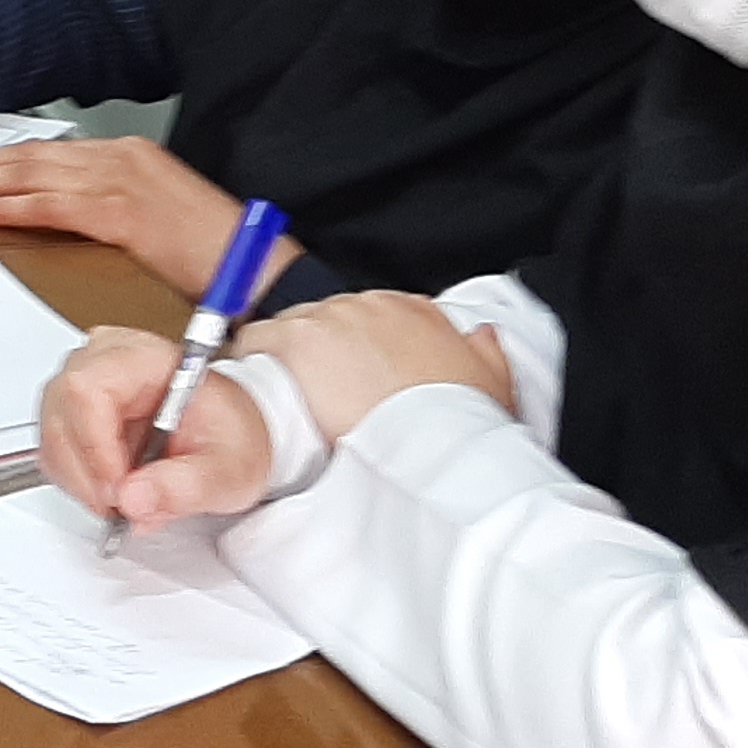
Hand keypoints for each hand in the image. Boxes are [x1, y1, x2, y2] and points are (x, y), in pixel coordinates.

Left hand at [0, 138, 300, 302]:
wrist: (256, 266)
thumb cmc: (215, 249)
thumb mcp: (157, 213)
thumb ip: (114, 205)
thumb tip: (70, 215)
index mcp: (133, 155)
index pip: (56, 151)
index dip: (12, 159)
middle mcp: (124, 158)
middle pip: (39, 157)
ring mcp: (123, 181)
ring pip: (37, 175)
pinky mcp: (123, 213)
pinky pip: (53, 206)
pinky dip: (14, 207)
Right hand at [36, 324, 273, 531]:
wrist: (228, 429)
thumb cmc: (229, 434)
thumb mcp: (228, 469)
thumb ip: (186, 486)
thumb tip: (134, 499)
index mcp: (144, 356)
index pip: (88, 389)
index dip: (94, 446)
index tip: (118, 491)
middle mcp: (103, 359)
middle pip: (61, 411)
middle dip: (88, 472)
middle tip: (127, 504)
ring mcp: (81, 381)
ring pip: (51, 434)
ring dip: (82, 481)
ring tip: (128, 497)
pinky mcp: (70, 408)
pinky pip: (52, 448)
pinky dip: (77, 481)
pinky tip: (113, 487)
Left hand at [239, 292, 512, 440]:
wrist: (434, 442)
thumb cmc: (462, 422)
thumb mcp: (495, 383)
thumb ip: (485, 352)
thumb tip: (480, 336)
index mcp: (416, 310)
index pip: (374, 315)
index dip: (356, 346)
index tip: (352, 371)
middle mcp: (370, 306)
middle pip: (329, 320)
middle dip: (321, 354)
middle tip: (321, 392)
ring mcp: (332, 318)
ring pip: (292, 327)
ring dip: (288, 357)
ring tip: (292, 397)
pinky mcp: (298, 338)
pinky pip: (256, 339)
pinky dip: (253, 359)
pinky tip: (260, 387)